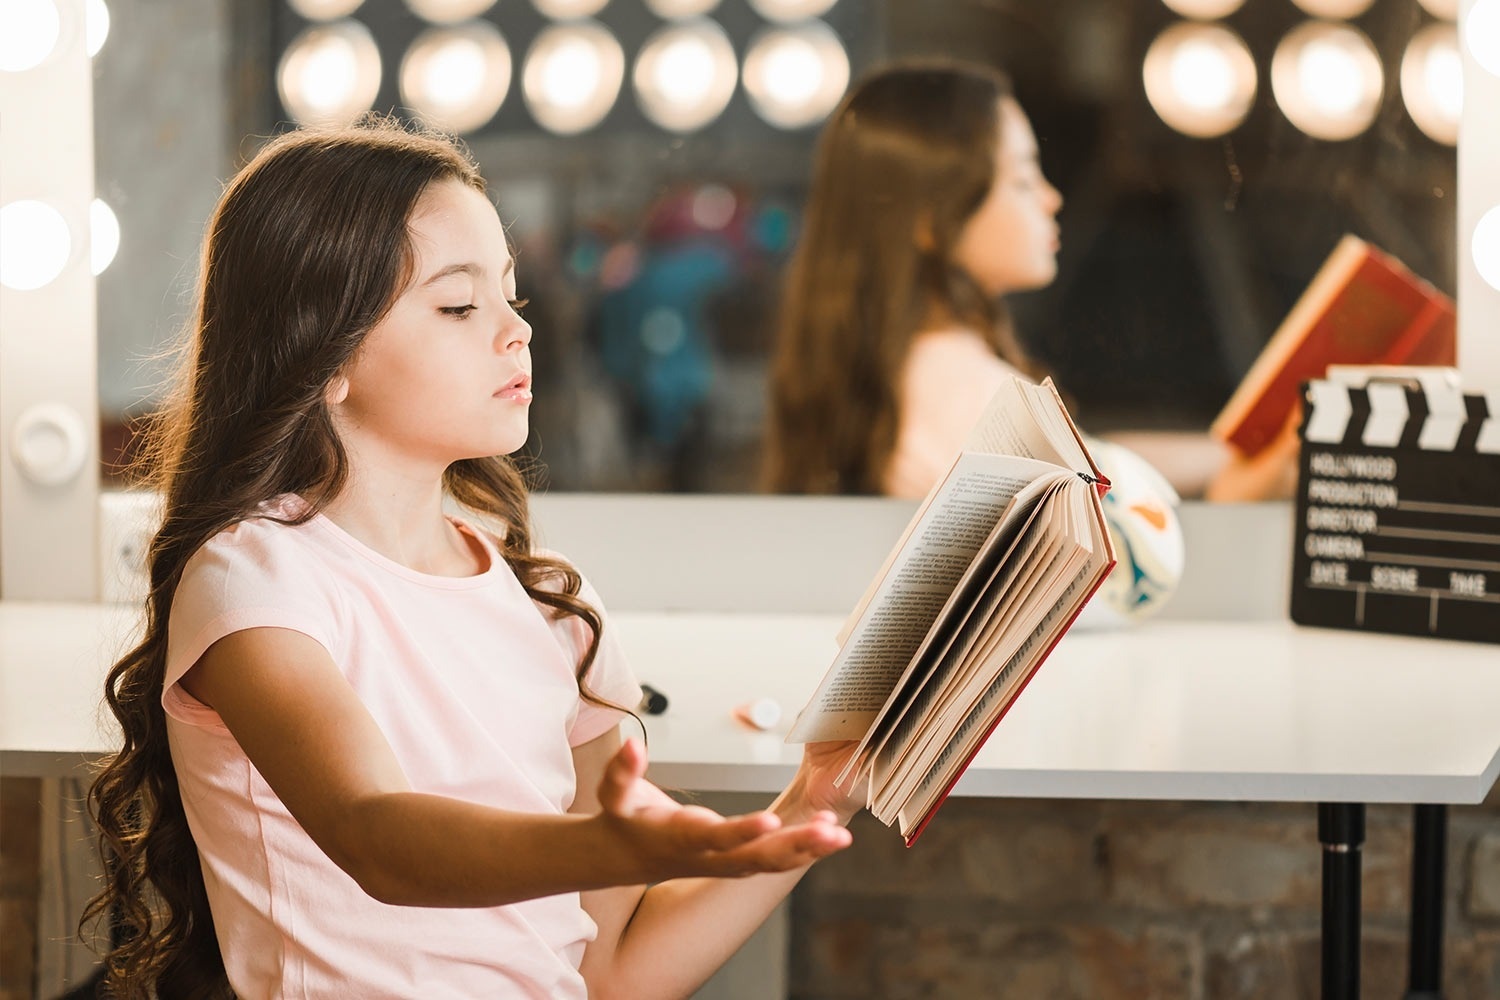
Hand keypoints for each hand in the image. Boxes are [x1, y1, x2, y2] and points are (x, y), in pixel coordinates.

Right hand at [593, 738, 851, 881]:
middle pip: (757, 857)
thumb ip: (621, 771)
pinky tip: (832, 834)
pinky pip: (775, 859)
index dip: (742, 831)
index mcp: (682, 838)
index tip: (770, 821)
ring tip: (841, 835)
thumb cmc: (625, 819)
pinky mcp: (738, 861)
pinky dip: (804, 849)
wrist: (625, 858)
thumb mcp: (613, 794)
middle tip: (832, 833)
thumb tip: (631, 745)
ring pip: (772, 862)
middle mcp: (710, 857)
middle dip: (796, 845)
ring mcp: (726, 863)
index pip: (716, 837)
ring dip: (808, 850)